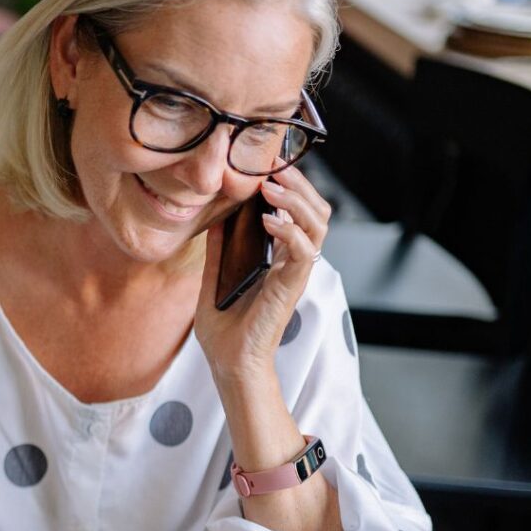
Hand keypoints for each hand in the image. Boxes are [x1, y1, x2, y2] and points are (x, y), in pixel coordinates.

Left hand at [194, 161, 330, 385]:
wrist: (229, 364)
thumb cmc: (224, 332)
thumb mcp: (213, 281)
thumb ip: (218, 252)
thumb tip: (213, 220)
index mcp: (278, 260)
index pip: (296, 213)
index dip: (288, 187)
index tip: (264, 166)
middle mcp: (292, 263)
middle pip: (315, 212)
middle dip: (299, 184)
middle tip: (274, 166)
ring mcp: (295, 274)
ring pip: (317, 225)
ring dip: (297, 200)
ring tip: (271, 186)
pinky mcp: (292, 287)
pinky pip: (302, 251)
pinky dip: (290, 230)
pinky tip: (269, 220)